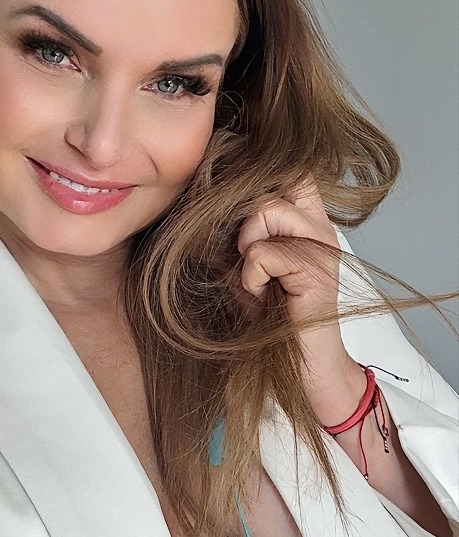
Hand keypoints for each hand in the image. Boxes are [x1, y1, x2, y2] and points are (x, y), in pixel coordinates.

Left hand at [237, 175, 366, 425]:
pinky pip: (262, 254)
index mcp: (307, 221)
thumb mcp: (248, 264)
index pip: (292, 169)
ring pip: (265, 212)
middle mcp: (320, 228)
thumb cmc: (270, 319)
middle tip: (248, 263)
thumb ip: (244, 229)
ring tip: (257, 281)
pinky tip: (264, 298)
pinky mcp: (317, 270)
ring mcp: (322, 247)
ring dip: (246, 251)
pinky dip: (251, 278)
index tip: (235, 194)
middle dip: (243, 223)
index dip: (261, 172)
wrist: (300, 367)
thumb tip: (213, 190)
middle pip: (271, 185)